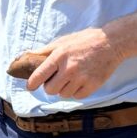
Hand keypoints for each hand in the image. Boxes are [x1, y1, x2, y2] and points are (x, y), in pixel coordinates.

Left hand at [6, 28, 124, 98]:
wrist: (110, 42)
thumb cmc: (84, 41)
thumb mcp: (62, 42)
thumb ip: (44, 51)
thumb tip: (25, 55)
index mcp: (59, 56)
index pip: (39, 75)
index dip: (32, 83)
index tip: (30, 87)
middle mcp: (69, 68)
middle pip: (50, 90)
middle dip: (50, 86)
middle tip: (56, 79)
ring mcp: (82, 78)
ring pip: (63, 94)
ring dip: (64, 89)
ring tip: (71, 78)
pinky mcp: (93, 85)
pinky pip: (77, 96)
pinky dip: (76, 92)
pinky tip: (80, 81)